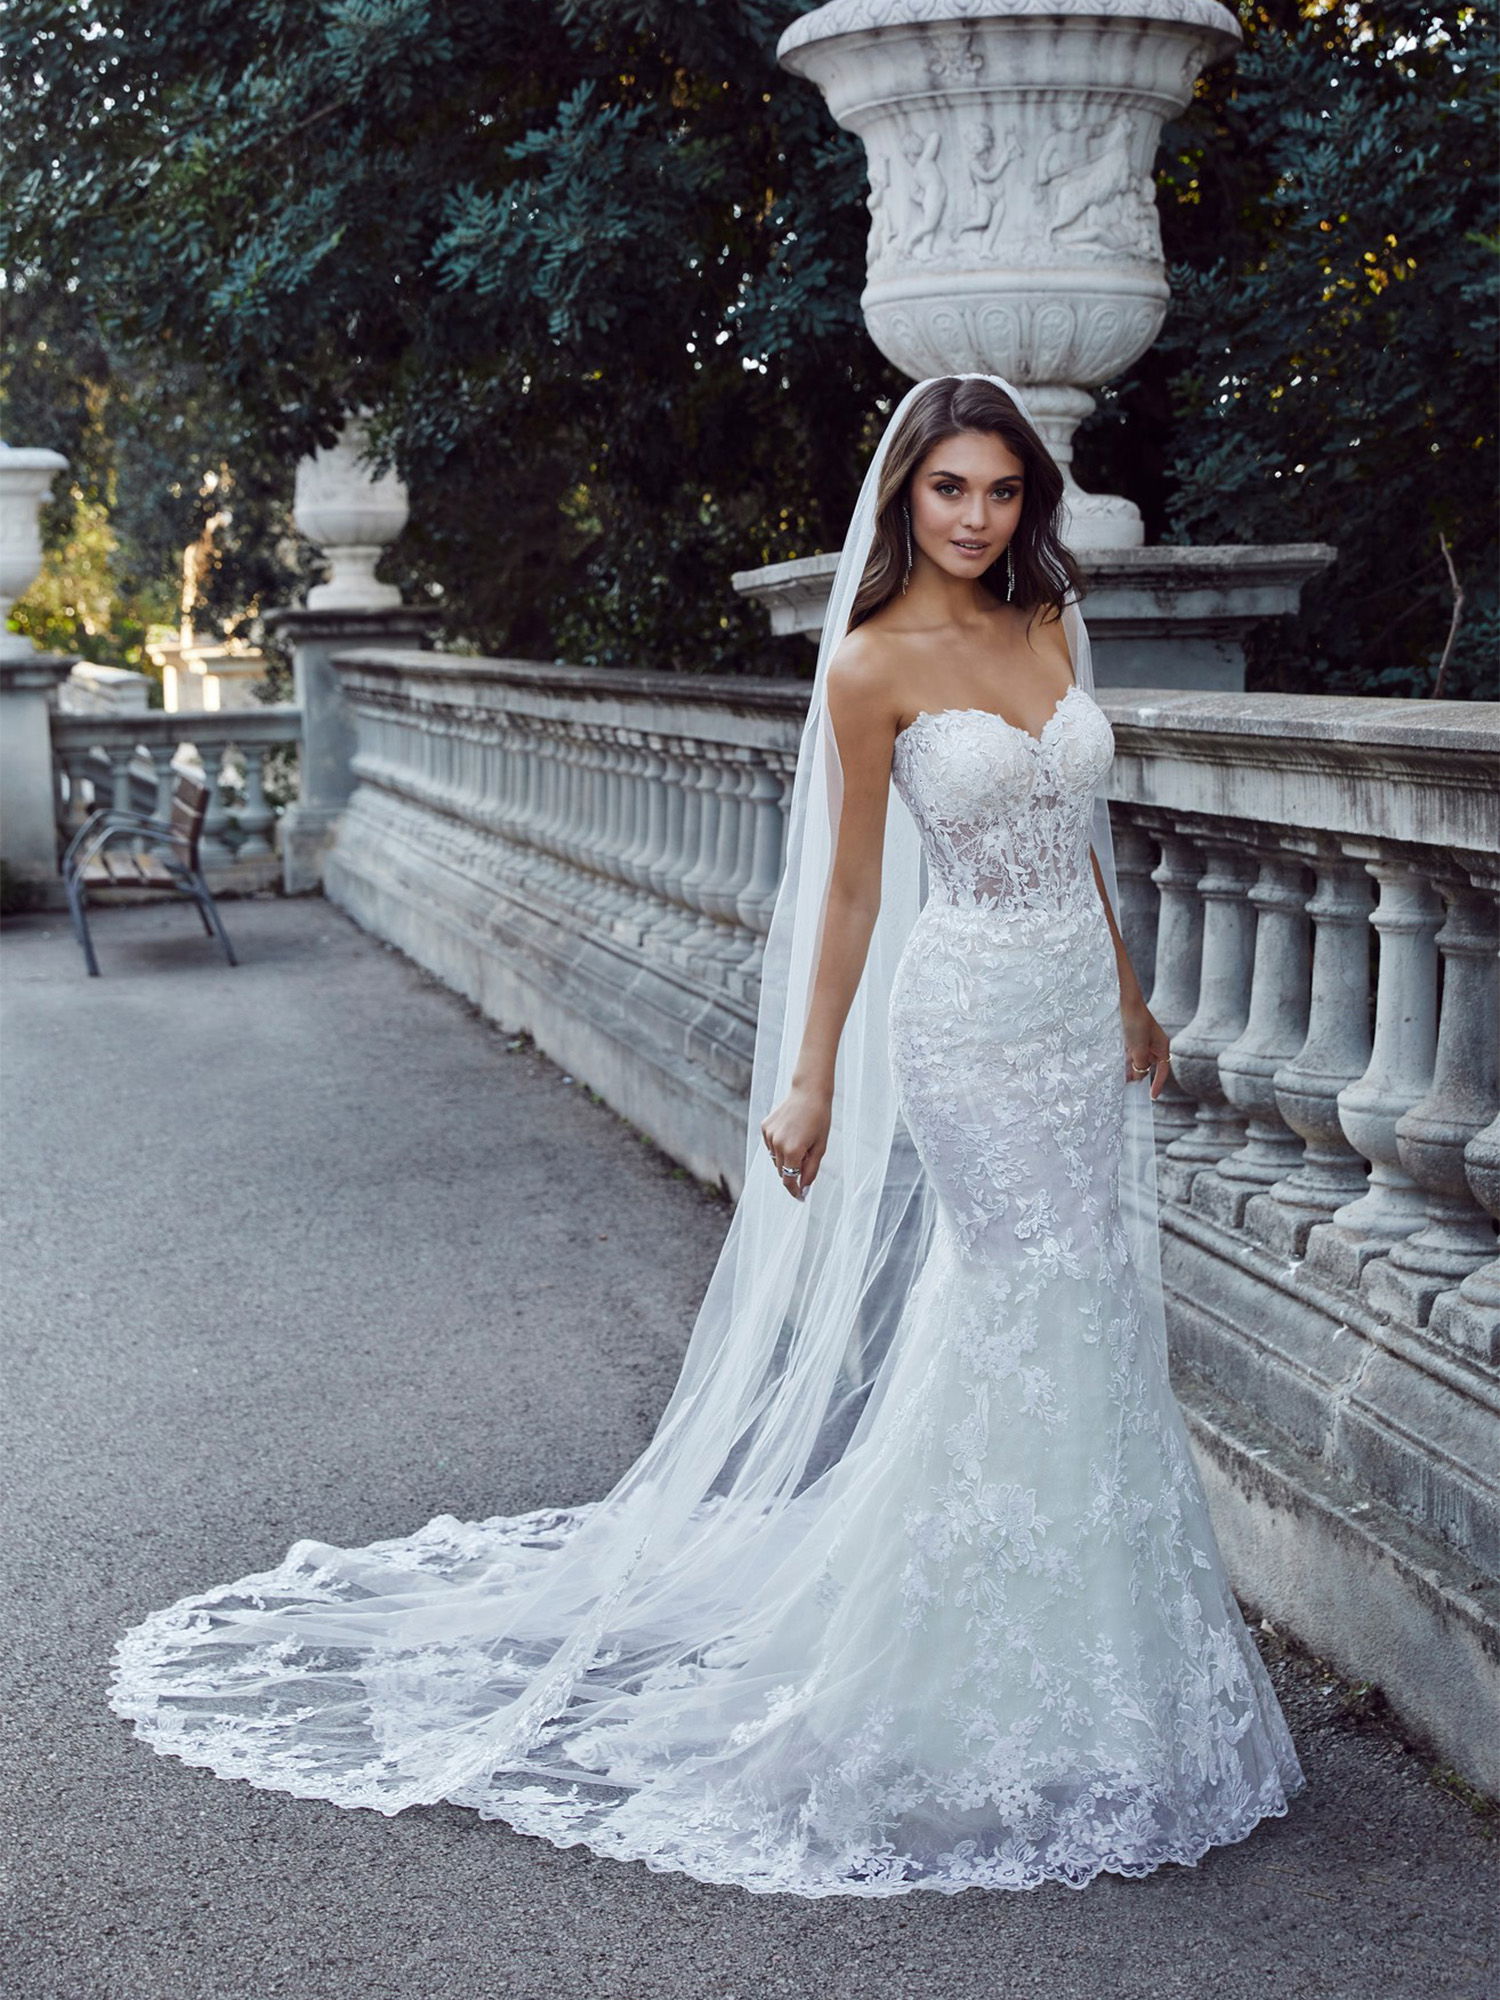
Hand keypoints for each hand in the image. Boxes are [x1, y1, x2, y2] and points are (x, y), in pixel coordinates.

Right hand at [760, 1083, 831, 1200]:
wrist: (809, 1092)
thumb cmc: (819, 1119)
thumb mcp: (820, 1147)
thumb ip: (811, 1170)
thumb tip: (804, 1187)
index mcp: (793, 1151)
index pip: (788, 1180)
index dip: (794, 1191)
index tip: (800, 1197)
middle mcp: (777, 1144)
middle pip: (782, 1171)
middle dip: (793, 1170)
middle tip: (807, 1155)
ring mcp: (769, 1135)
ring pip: (775, 1159)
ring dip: (786, 1158)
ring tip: (800, 1140)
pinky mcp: (765, 1127)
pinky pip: (771, 1146)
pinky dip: (779, 1146)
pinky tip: (791, 1132)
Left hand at [1121, 997, 1170, 1100]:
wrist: (1125, 1002)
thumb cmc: (1136, 1023)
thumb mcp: (1138, 1048)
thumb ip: (1140, 1065)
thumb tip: (1139, 1079)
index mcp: (1162, 1046)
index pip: (1163, 1071)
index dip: (1157, 1084)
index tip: (1151, 1097)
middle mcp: (1154, 1045)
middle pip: (1150, 1067)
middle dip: (1141, 1079)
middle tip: (1133, 1093)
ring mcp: (1143, 1042)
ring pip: (1139, 1062)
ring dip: (1132, 1072)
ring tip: (1124, 1085)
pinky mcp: (1132, 1039)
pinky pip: (1131, 1056)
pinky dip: (1126, 1064)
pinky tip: (1119, 1071)